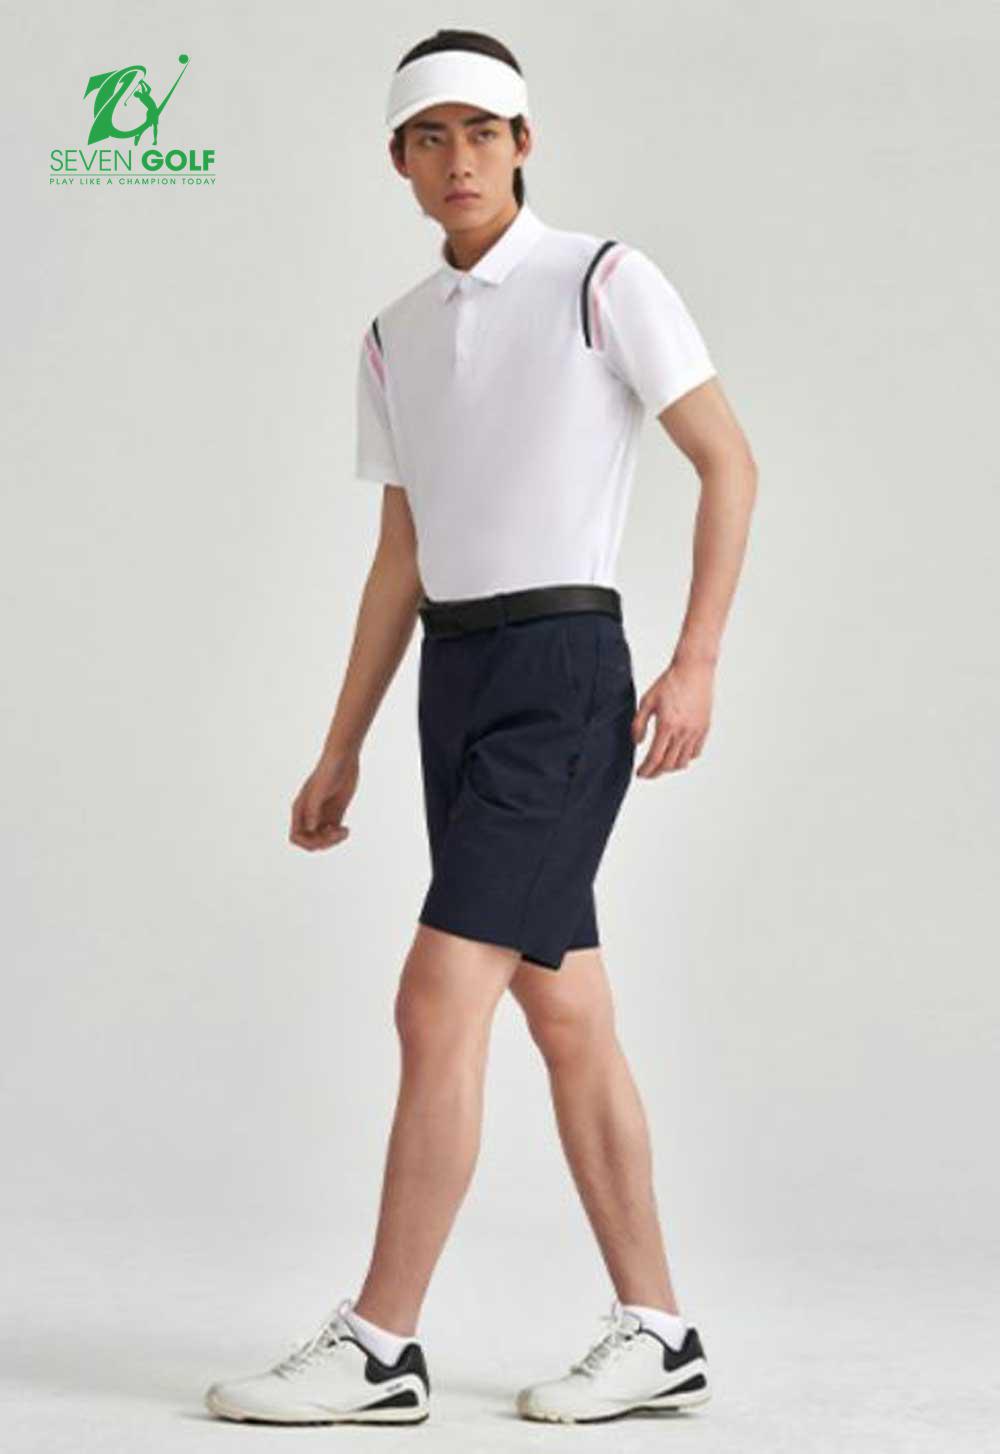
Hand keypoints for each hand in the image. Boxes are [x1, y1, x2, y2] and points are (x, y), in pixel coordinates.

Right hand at [289, 748, 359, 850]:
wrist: (343, 758)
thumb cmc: (329, 770)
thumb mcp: (320, 789)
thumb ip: (313, 809)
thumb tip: (309, 829)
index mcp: (300, 809)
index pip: (296, 836)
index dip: (307, 842)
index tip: (323, 833)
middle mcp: (309, 815)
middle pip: (310, 841)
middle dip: (323, 842)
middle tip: (337, 832)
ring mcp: (322, 815)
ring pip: (322, 839)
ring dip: (332, 841)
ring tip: (344, 832)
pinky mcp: (335, 814)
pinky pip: (332, 833)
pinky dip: (339, 836)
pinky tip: (346, 829)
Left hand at [632, 659, 713, 776]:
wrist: (694, 669)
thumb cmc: (670, 682)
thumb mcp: (647, 700)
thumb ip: (639, 724)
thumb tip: (637, 743)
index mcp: (667, 725)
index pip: (655, 758)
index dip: (646, 770)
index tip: (640, 774)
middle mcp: (683, 732)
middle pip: (669, 764)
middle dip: (656, 772)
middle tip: (648, 773)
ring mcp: (696, 731)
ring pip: (683, 762)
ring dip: (671, 767)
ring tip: (661, 765)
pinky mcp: (704, 728)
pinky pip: (696, 752)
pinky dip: (686, 759)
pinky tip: (678, 755)